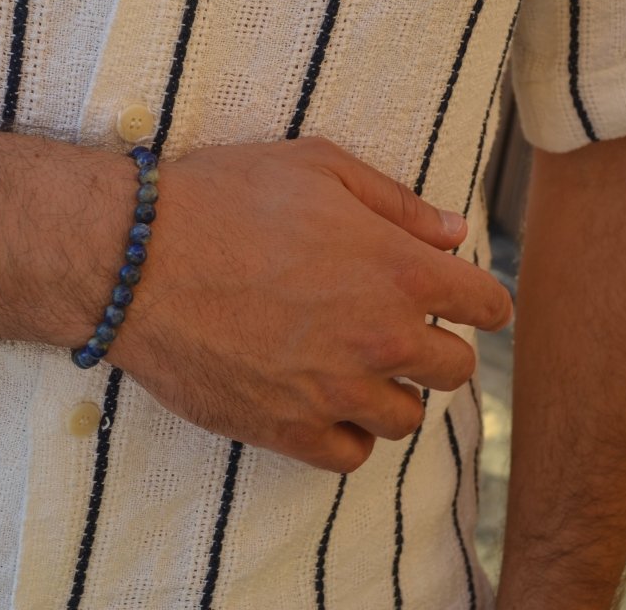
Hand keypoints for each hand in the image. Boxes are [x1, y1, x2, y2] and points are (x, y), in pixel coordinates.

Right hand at [106, 137, 511, 471]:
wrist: (136, 259)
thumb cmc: (223, 199)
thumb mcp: (318, 167)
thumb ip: (397, 203)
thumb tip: (453, 232)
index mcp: (399, 270)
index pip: (488, 306)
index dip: (483, 300)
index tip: (466, 300)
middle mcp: (380, 338)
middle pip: (456, 369)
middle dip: (439, 346)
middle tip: (402, 329)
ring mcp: (335, 392)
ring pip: (408, 418)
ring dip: (395, 392)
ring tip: (360, 367)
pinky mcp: (286, 430)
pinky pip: (352, 457)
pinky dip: (350, 435)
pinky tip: (327, 405)